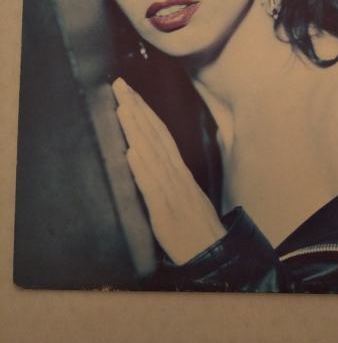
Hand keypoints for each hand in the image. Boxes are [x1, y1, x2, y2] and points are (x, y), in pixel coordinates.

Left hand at [112, 77, 225, 264]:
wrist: (213, 257)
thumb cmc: (196, 228)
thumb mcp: (185, 195)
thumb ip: (169, 176)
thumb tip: (148, 157)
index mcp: (179, 172)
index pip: (160, 135)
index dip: (144, 112)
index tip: (130, 92)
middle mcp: (177, 176)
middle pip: (155, 136)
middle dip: (137, 109)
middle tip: (119, 85)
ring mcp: (173, 193)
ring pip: (153, 155)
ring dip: (137, 130)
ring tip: (122, 107)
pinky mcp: (166, 213)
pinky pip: (154, 189)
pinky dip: (143, 169)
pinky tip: (132, 153)